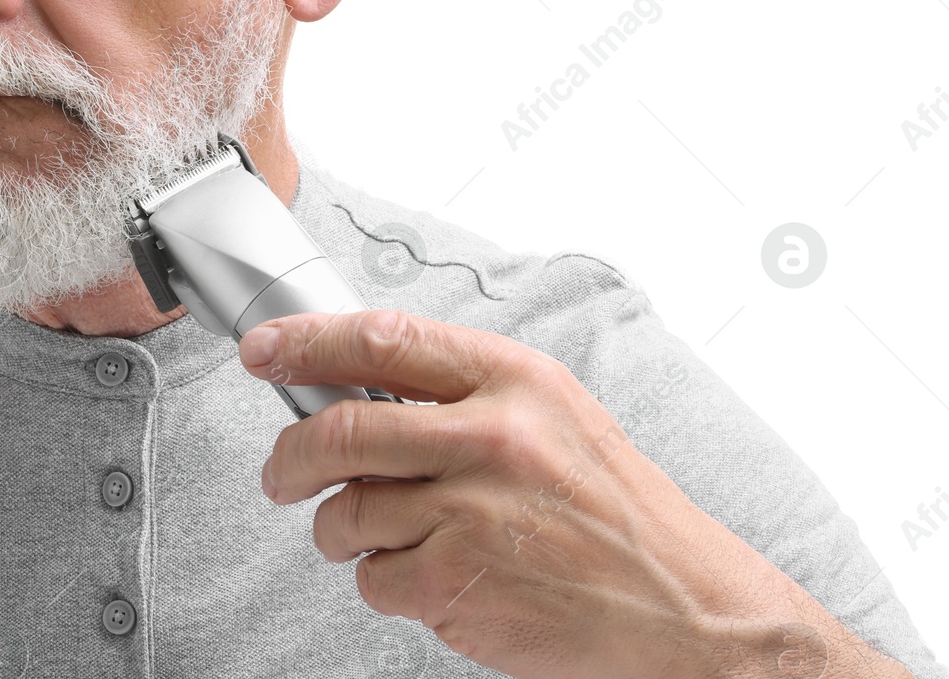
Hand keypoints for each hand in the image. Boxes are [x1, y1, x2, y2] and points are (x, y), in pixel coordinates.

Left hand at [236, 309, 907, 678]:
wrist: (685, 609)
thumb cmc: (613, 509)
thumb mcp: (551, 415)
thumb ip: (459, 393)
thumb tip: (351, 384)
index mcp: (513, 380)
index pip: (381, 338)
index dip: (304, 340)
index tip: (262, 349)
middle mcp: (491, 438)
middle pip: (339, 431)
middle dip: (289, 457)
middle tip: (281, 473)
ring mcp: (472, 514)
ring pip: (345, 513)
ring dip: (340, 531)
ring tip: (381, 536)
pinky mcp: (460, 584)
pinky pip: (374, 578)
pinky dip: (384, 582)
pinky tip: (433, 575)